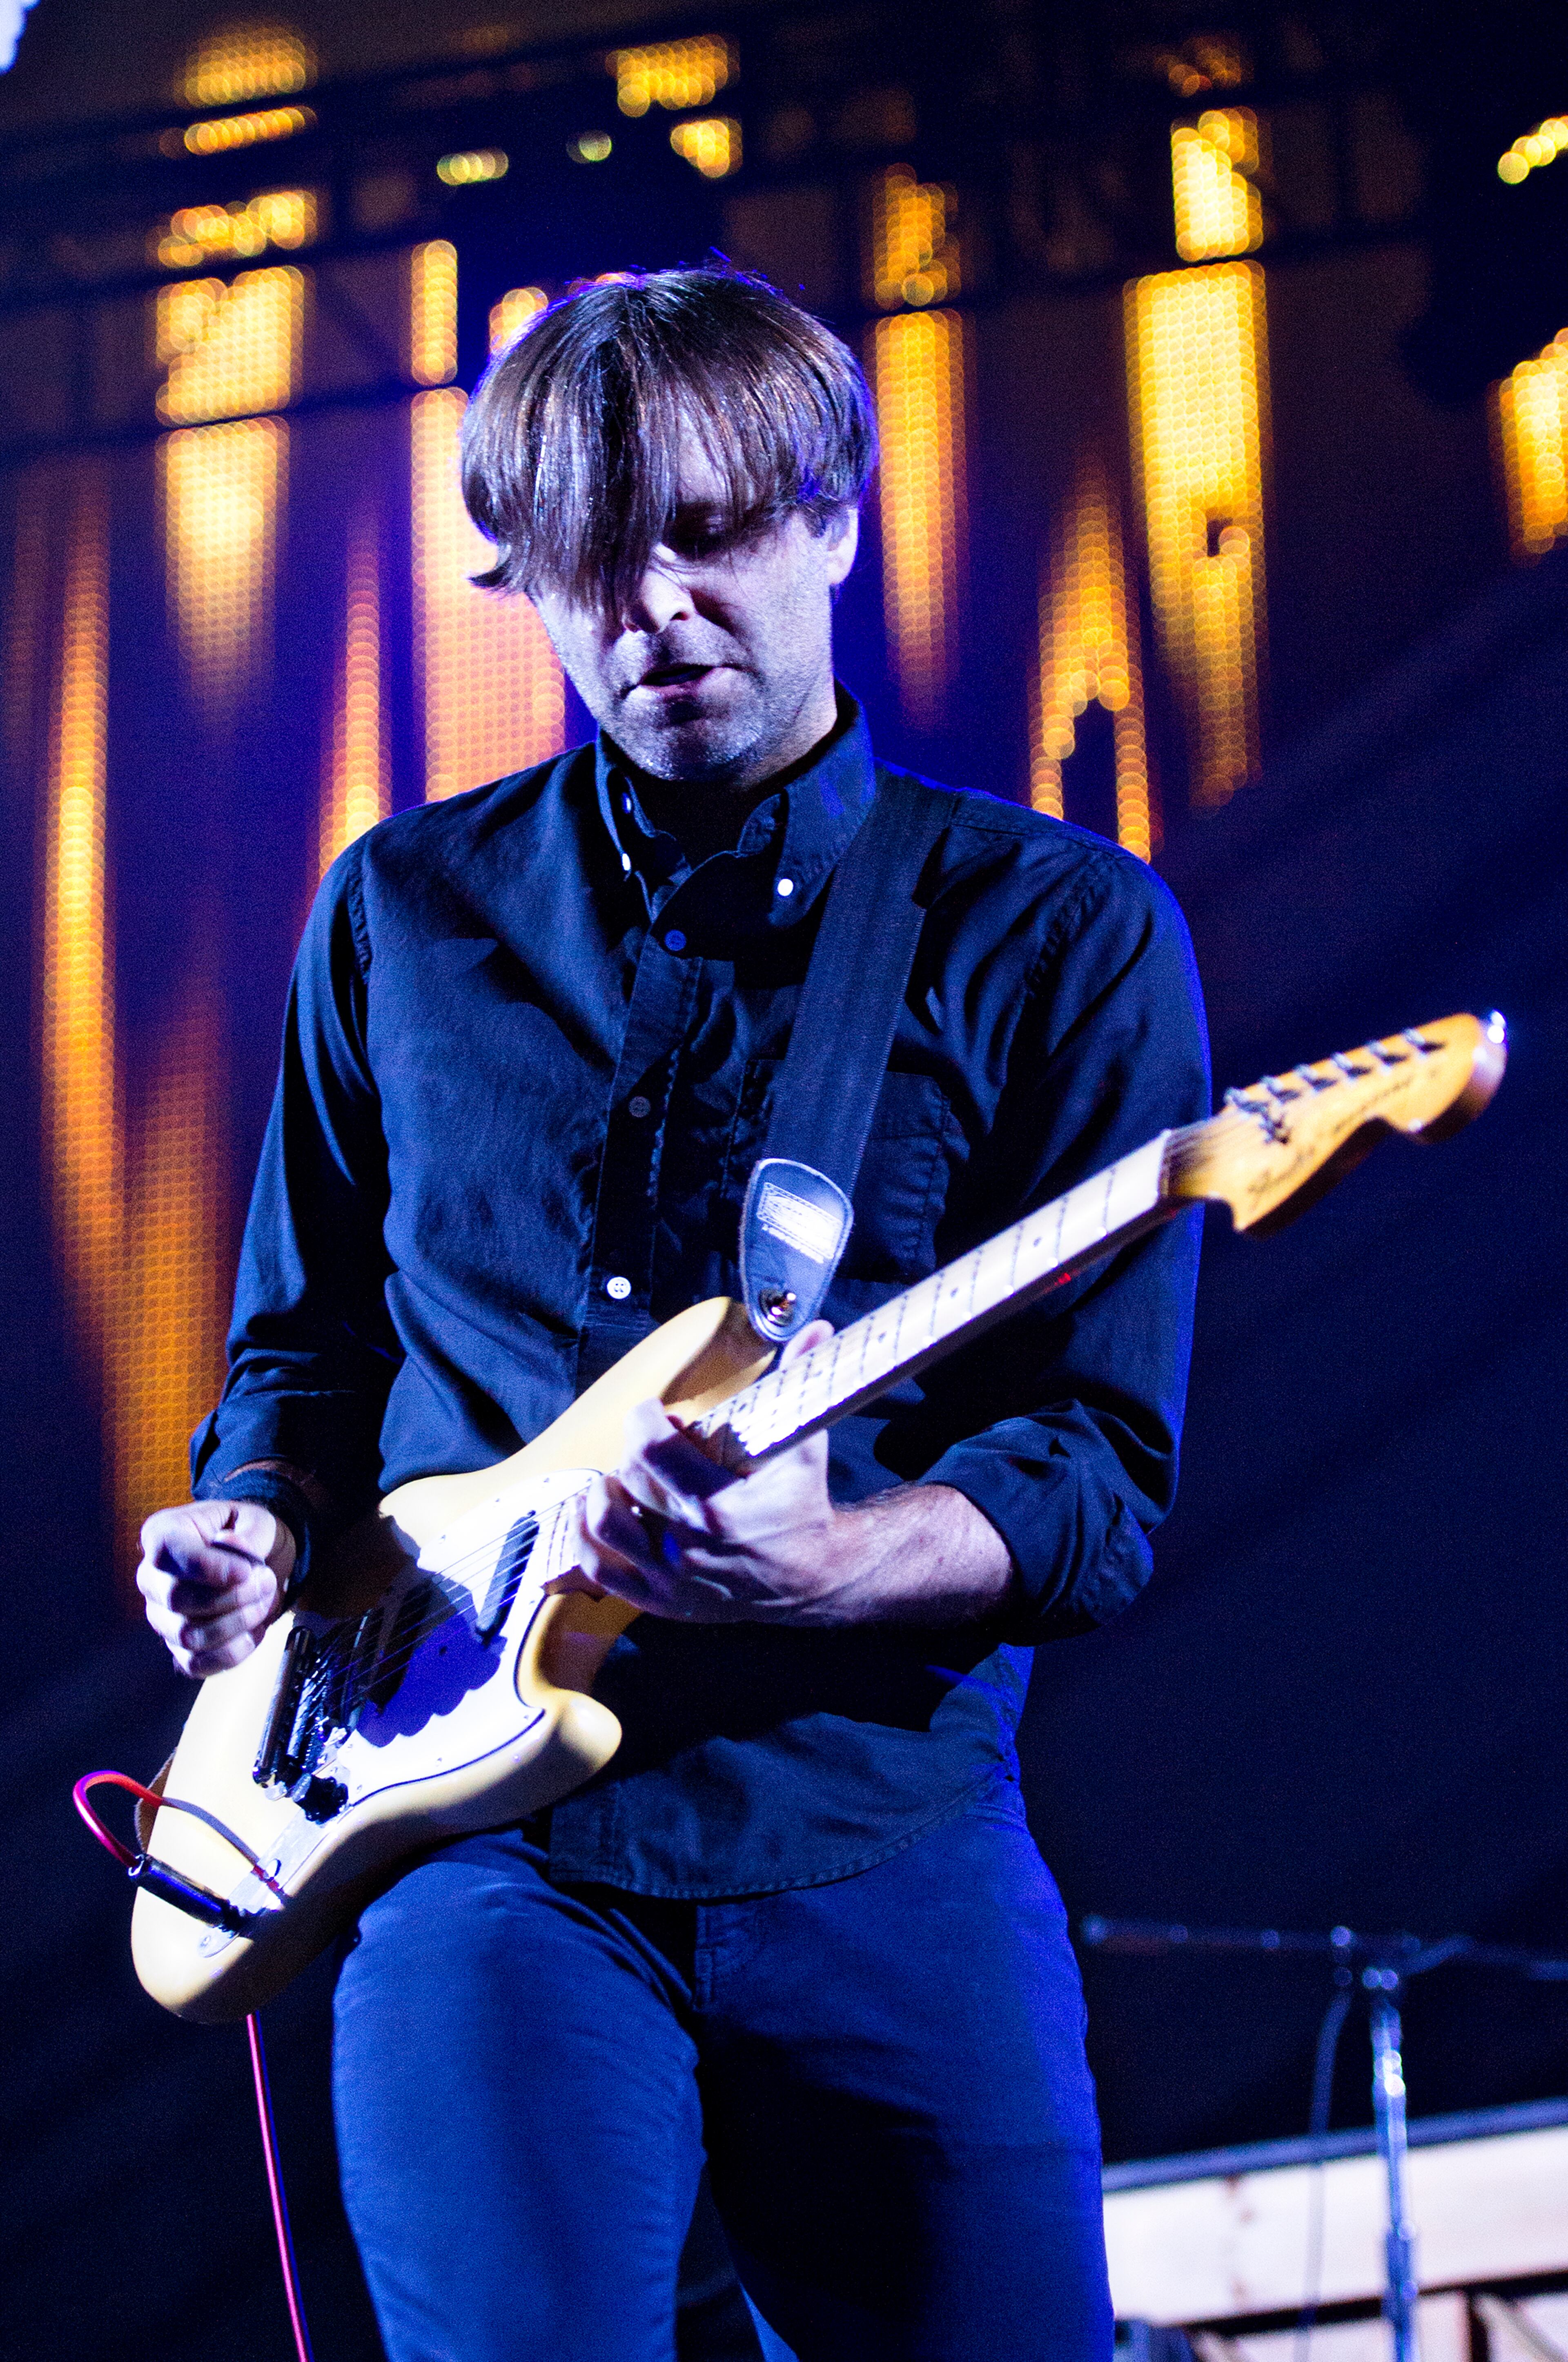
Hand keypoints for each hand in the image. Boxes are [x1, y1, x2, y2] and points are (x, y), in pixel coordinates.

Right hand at [138, 1501, 294, 1677]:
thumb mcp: (257, 1521)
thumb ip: (247, 1533)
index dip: (206, 1566)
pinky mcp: (177, 1647)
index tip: (246, 1571)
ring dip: (237, 1624)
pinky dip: (232, 1653)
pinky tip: (254, 1632)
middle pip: (177, 1599)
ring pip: (187, 1636)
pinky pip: (195, 1664)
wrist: (255, 1565)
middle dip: (233, 1596)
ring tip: (263, 1604)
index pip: (166, 1552)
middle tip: (267, 1582)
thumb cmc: (248, 1537)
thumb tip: (229, 1544)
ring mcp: (160, 1616)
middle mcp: (151, 1578)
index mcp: (162, 1535)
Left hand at [554, 1323, 1015, 1627]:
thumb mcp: (806, 1445)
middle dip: (633, 1450)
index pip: (651, 1450)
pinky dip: (585, 1540)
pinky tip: (594, 1513)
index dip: (644, 1420)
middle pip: (628, 1480)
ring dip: (600, 1493)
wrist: (816, 1578)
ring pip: (602, 1527)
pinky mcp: (662, 1601)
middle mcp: (689, 1544)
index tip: (656, 1413)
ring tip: (618, 1477)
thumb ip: (804, 1383)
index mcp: (720, 1506)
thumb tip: (815, 1327)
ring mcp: (672, 1577)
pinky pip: (601, 1572)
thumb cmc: (804, 1506)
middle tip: (650, 1442)